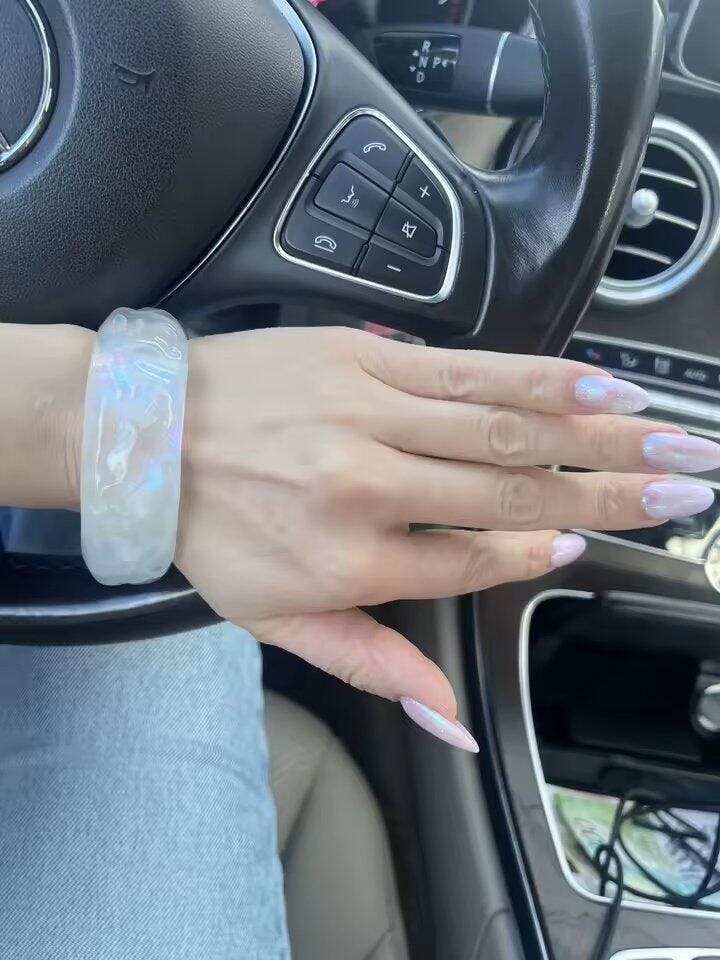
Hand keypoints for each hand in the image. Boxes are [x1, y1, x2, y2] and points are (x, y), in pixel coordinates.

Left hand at [175, 327, 718, 747]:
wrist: (145, 432)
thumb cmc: (212, 529)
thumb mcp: (275, 621)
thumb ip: (372, 664)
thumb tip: (449, 718)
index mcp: (351, 557)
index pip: (475, 560)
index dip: (539, 553)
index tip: (587, 545)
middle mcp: (371, 483)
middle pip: (512, 491)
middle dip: (610, 493)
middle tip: (689, 487)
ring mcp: (371, 411)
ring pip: (505, 426)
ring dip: (600, 433)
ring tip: (670, 435)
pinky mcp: (365, 355)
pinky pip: (468, 367)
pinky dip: (538, 376)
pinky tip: (595, 382)